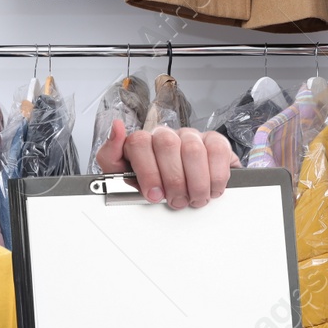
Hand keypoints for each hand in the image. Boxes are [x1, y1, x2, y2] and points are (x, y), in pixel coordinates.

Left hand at [92, 120, 239, 207]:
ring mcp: (190, 136)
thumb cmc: (153, 183)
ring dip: (195, 182)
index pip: (139, 142)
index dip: (147, 171)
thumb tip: (116, 127)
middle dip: (172, 180)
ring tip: (194, 198)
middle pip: (167, 145)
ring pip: (192, 150)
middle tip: (176, 199)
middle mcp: (166, 136)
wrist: (186, 187)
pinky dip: (215, 176)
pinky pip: (217, 151)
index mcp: (142, 142)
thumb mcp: (123, 176)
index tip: (153, 194)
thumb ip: (110, 156)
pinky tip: (211, 188)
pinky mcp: (215, 141)